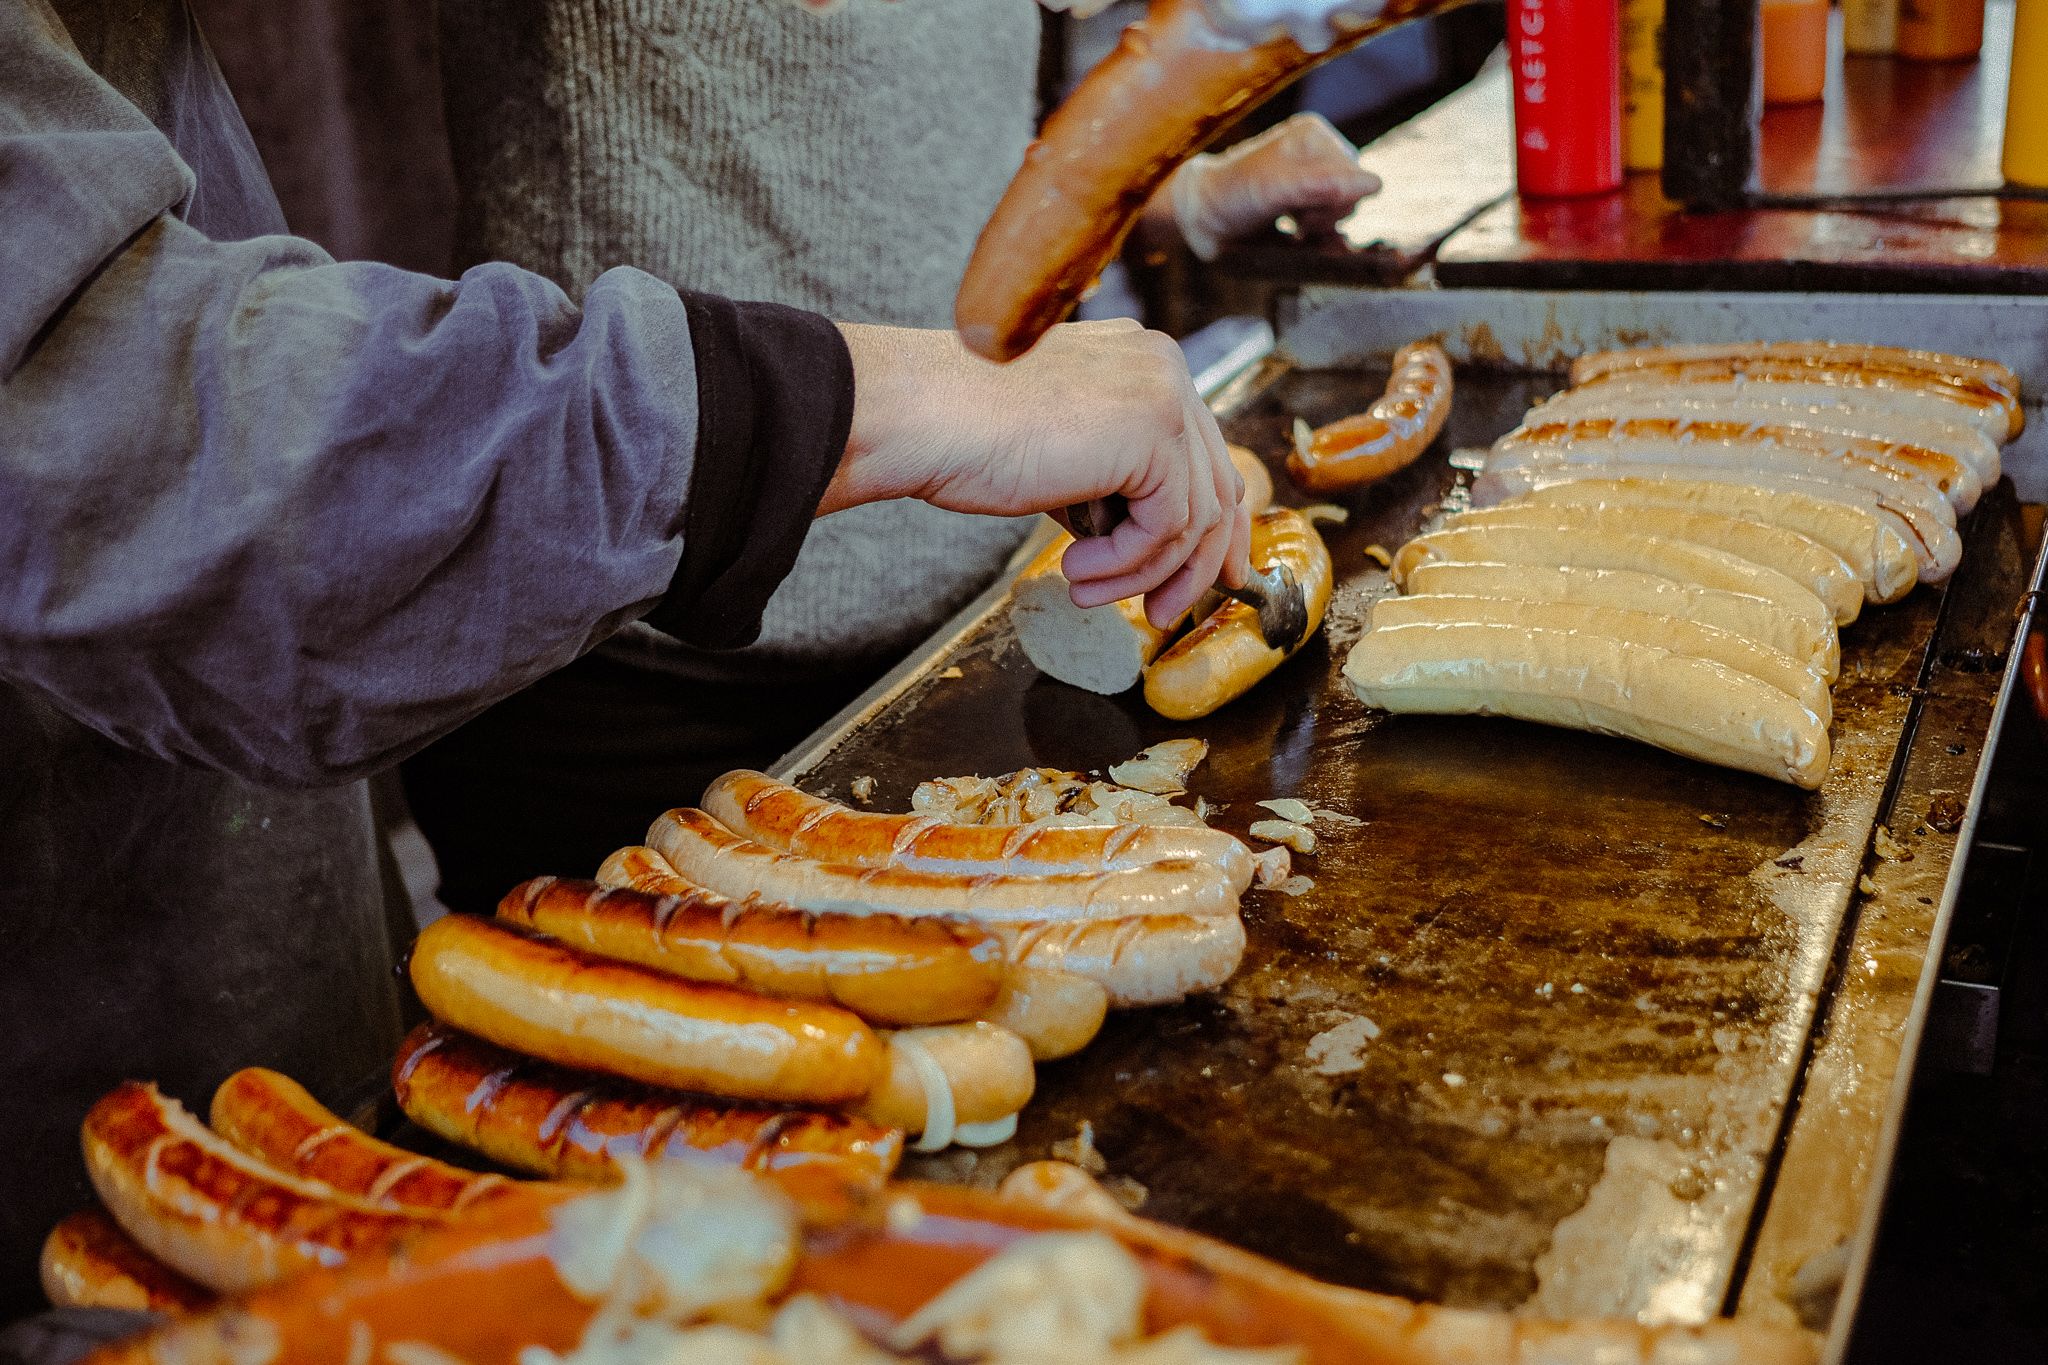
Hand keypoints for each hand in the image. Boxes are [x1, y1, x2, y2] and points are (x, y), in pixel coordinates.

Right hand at [826, 319, 1251, 627]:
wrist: (918, 415)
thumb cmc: (964, 433)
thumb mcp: (1062, 454)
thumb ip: (1115, 480)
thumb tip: (1153, 541)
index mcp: (1145, 362)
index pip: (1204, 454)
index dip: (1212, 527)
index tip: (1205, 578)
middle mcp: (1164, 367)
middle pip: (1217, 486)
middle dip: (1194, 564)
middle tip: (1163, 613)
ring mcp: (1164, 395)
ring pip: (1192, 518)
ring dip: (1139, 573)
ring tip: (1083, 590)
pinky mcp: (1152, 433)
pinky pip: (1167, 527)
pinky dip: (1125, 565)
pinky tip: (1075, 572)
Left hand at [1168, 112, 1379, 260]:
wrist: (1198, 220)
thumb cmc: (1232, 196)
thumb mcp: (1276, 189)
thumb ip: (1324, 186)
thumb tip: (1376, 185)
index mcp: (1314, 136)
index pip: (1355, 177)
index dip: (1334, 203)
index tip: (1302, 214)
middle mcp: (1317, 152)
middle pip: (1352, 196)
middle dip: (1326, 216)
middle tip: (1294, 221)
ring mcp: (1311, 178)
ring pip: (1343, 213)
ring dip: (1320, 229)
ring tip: (1291, 227)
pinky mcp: (1304, 203)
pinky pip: (1333, 225)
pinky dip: (1321, 240)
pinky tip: (1300, 241)